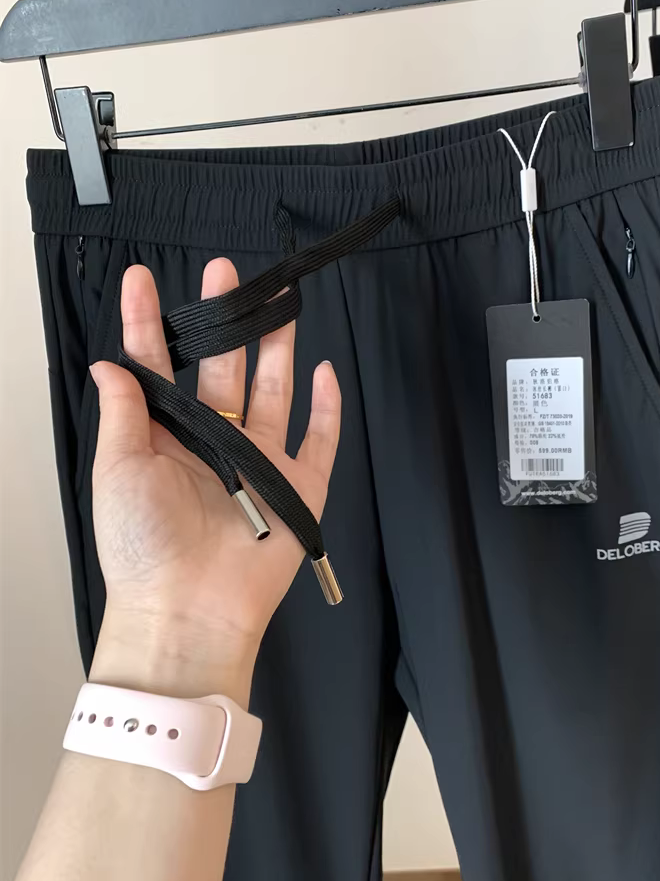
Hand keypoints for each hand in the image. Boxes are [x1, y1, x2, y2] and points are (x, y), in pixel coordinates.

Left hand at [88, 260, 339, 705]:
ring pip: (272, 392)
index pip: (157, 367)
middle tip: (229, 270)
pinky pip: (320, 440)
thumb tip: (111, 360)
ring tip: (278, 300)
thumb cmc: (142, 545)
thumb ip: (124, 412)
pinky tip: (324, 371)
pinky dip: (327, 408)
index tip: (141, 277)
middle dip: (225, 319)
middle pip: (223, 368)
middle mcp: (213, 443)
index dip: (149, 323)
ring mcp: (259, 464)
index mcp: (165, 437)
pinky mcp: (298, 488)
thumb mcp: (118, 470)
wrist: (188, 610)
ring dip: (276, 347)